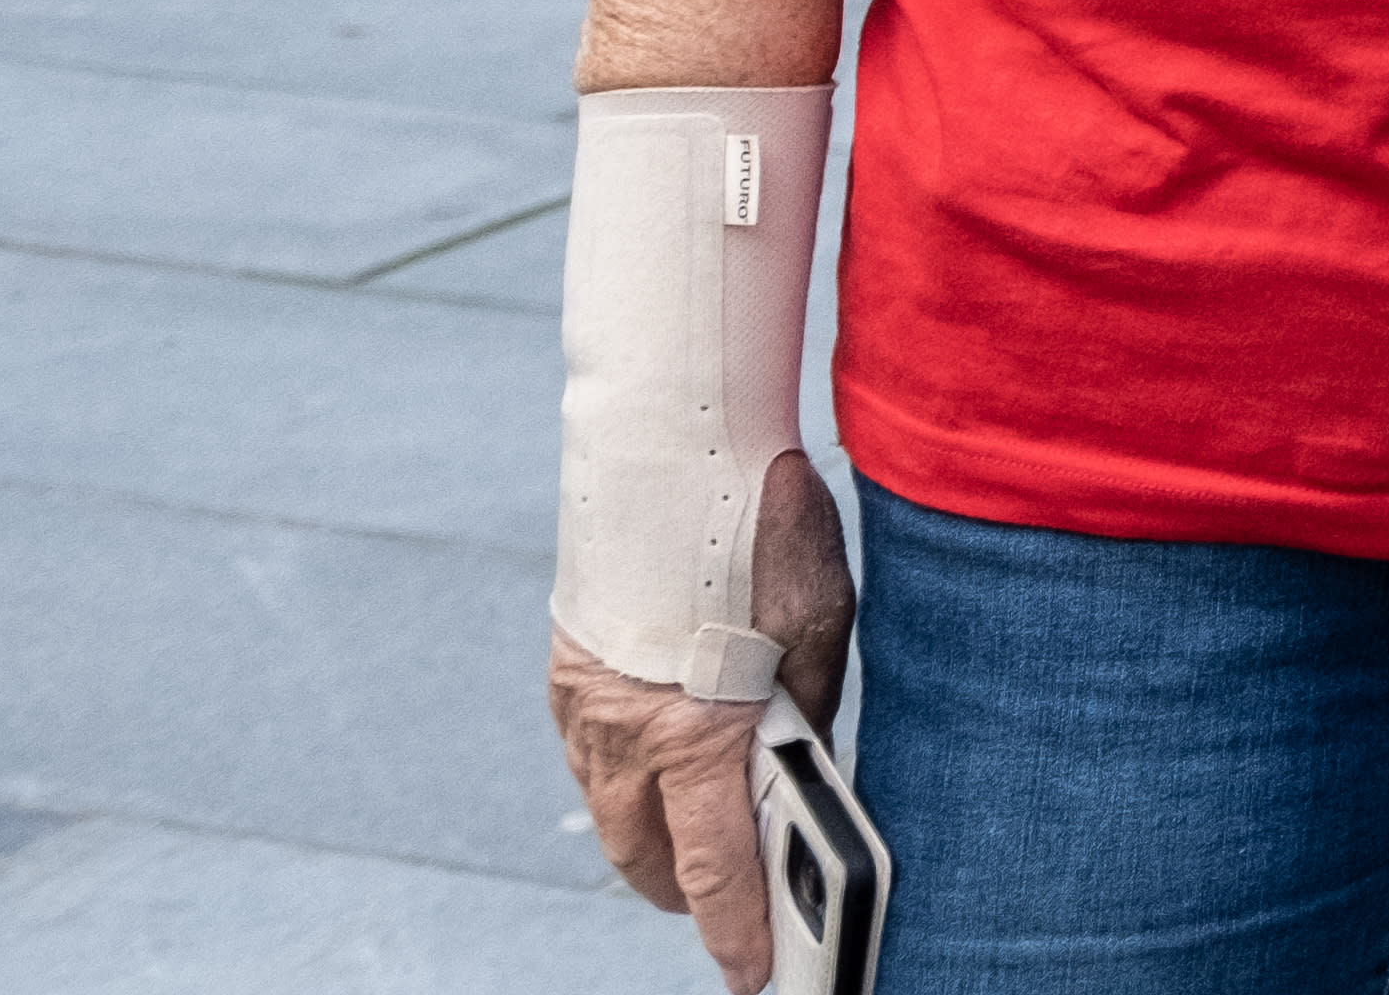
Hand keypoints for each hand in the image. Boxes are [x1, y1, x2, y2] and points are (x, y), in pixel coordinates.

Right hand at [544, 447, 853, 993]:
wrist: (676, 448)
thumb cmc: (767, 531)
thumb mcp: (821, 630)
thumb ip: (804, 716)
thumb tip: (799, 774)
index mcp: (695, 734)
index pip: (714, 868)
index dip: (735, 932)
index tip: (752, 975)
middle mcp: (626, 737)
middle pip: (649, 862)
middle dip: (690, 895)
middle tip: (738, 905)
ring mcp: (585, 711)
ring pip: (614, 816)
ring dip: (657, 837)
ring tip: (709, 834)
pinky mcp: (567, 679)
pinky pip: (594, 758)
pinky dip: (631, 776)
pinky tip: (670, 756)